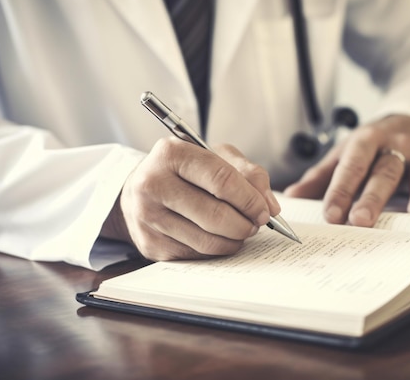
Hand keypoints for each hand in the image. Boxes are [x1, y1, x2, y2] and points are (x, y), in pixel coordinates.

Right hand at [101, 137, 279, 260]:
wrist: (139, 191)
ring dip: (234, 240)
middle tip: (255, 224)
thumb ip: (248, 173)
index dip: (249, 199)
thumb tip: (270, 206)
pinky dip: (215, 250)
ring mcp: (148, 217)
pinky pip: (196, 255)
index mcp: (171, 154)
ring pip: (207, 241)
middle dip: (245, 224)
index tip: (264, 210)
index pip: (221, 180)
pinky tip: (218, 238)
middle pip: (215, 215)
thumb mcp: (215, 156)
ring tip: (240, 230)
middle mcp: (153, 184)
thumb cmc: (184, 171)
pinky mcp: (150, 244)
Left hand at [284, 115, 409, 225]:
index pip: (350, 169)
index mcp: (365, 143)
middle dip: (372, 197)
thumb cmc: (372, 145)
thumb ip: (321, 176)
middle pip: (383, 173)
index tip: (330, 215)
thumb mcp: (345, 153)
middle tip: (360, 221)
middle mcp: (394, 146)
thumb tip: (291, 196)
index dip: (339, 191)